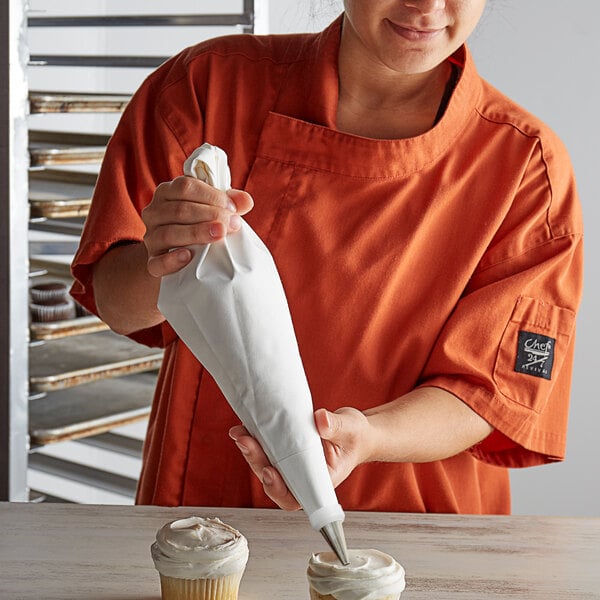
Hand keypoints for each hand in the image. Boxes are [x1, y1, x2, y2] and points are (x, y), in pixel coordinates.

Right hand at [141, 176, 252, 276]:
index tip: (232, 207)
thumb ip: (229, 203)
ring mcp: (151, 238)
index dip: (211, 196)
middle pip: (179, 210)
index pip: (184, 186)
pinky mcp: (152, 262)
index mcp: (167, 193)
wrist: (178, 257)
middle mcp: (154, 212)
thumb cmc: (198, 226)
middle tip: (232, 224)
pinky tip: (189, 256)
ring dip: (197, 233)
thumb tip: (246, 201)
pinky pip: (157, 262)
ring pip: (169, 233)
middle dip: (209, 215)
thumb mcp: (212, 210)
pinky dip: (172, 259)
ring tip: (220, 234)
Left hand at [229, 407, 371, 510]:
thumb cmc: (356, 437)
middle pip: (273, 479)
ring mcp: (292, 464)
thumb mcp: (351, 429)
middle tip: (246, 442)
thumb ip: (336, 426)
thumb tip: (320, 419)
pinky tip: (245, 427)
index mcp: (320, 481)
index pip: (295, 496)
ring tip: (240, 433)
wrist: (356, 431)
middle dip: (257, 462)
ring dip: (250, 451)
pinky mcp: (286, 449)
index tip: (270, 473)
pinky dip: (255, 439)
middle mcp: (302, 476)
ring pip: (265, 464)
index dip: (278, 490)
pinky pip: (267, 449)